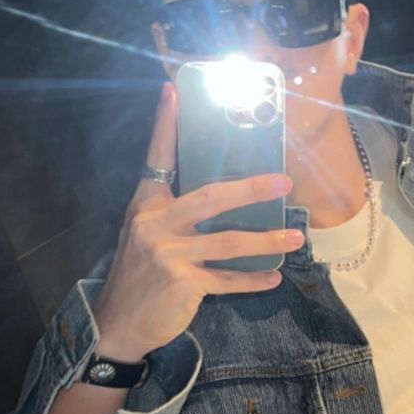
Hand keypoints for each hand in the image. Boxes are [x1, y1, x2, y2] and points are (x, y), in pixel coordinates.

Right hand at [92, 82, 302, 359]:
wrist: (118, 322)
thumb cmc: (140, 277)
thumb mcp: (147, 237)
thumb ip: (173, 216)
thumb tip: (218, 200)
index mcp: (147, 206)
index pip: (157, 159)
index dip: (166, 126)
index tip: (174, 91)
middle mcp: (156, 224)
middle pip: (210, 196)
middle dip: (251, 188)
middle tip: (284, 181)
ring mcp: (169, 254)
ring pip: (228, 241)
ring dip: (266, 240)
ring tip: (295, 238)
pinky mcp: (183, 283)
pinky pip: (228, 280)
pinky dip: (253, 279)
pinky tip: (274, 276)